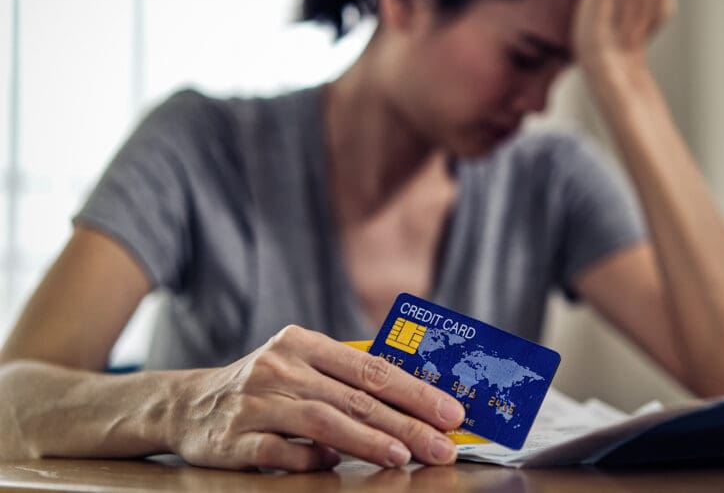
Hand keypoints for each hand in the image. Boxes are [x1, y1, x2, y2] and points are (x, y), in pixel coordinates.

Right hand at [172, 325, 465, 470]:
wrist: (187, 405)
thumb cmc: (263, 386)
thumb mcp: (301, 366)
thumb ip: (347, 379)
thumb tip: (415, 405)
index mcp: (303, 343)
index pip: (371, 367)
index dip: (415, 391)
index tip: (450, 411)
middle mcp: (280, 367)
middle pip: (355, 397)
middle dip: (406, 423)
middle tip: (442, 444)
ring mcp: (256, 402)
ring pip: (324, 421)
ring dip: (369, 441)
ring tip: (405, 455)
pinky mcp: (234, 438)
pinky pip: (282, 453)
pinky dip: (311, 460)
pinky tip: (335, 466)